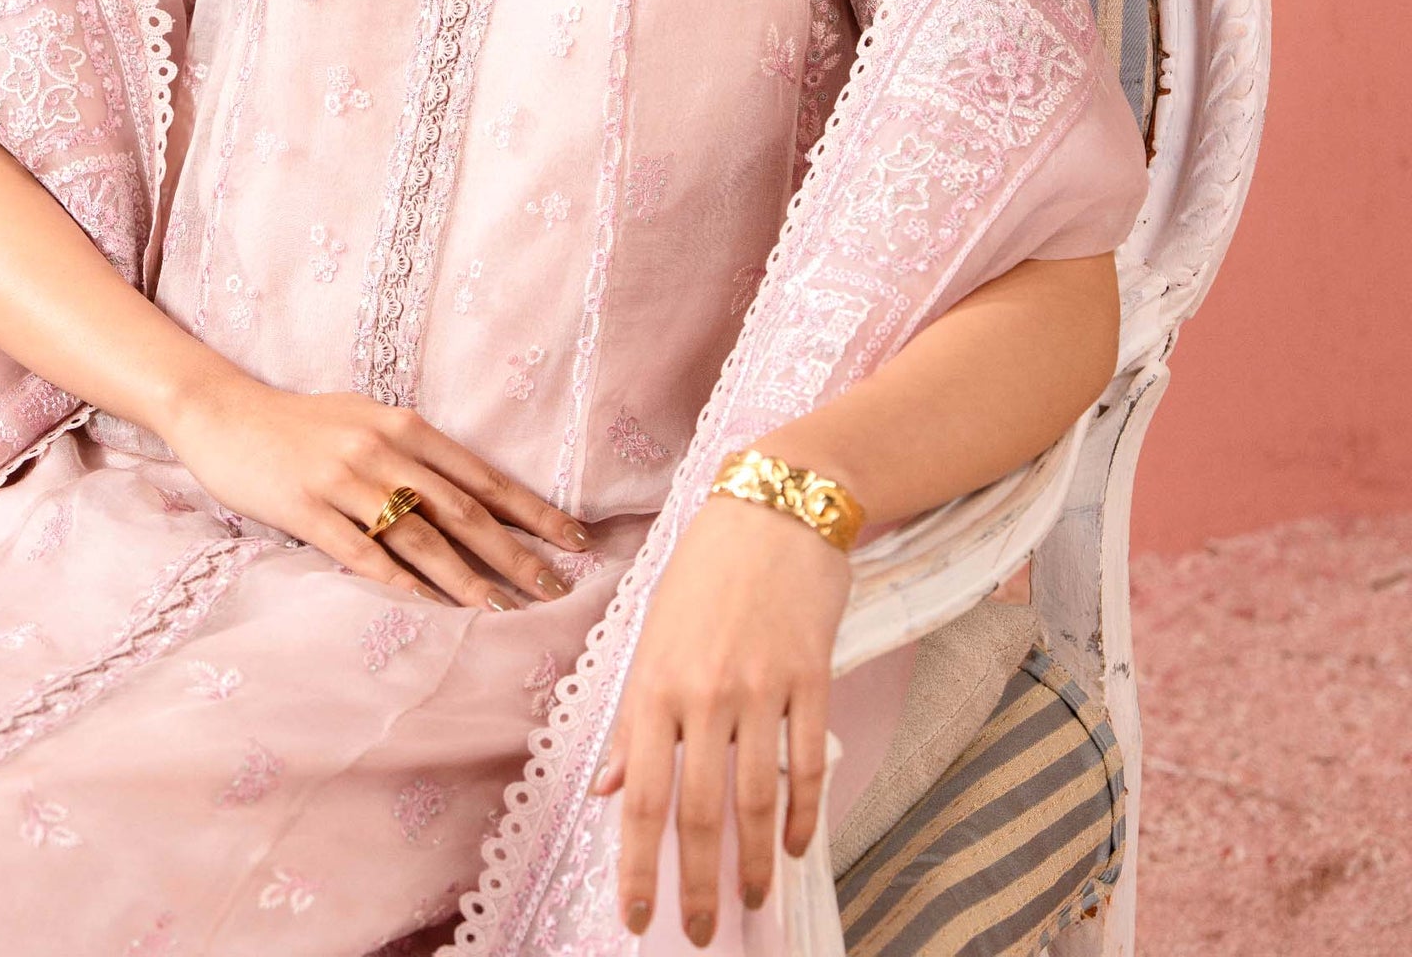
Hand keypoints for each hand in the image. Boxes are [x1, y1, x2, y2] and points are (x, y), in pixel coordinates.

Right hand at [158, 366, 590, 609]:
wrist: (224, 412)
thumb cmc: (302, 422)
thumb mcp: (367, 420)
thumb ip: (415, 452)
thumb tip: (471, 495)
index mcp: (405, 427)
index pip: (483, 477)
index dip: (533, 511)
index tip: (575, 540)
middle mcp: (383, 450)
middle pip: (462, 511)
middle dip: (515, 554)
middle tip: (554, 590)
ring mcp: (343, 479)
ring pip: (419, 538)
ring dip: (466, 580)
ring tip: (503, 614)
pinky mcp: (306, 508)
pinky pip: (360, 553)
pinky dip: (399, 584)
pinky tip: (430, 609)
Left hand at [588, 492, 849, 944]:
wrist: (774, 505)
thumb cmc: (705, 569)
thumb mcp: (651, 635)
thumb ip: (631, 718)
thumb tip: (606, 789)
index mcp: (655, 683)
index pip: (642, 796)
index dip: (638, 866)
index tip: (637, 918)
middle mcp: (705, 692)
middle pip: (698, 810)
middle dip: (696, 884)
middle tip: (699, 932)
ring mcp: (763, 686)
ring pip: (757, 798)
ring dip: (756, 861)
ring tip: (752, 898)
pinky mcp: (812, 676)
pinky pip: (808, 762)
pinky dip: (805, 814)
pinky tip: (799, 846)